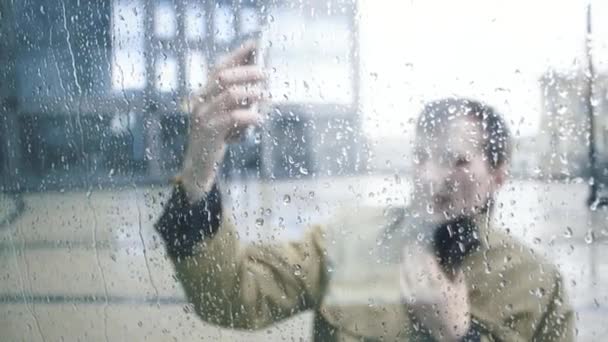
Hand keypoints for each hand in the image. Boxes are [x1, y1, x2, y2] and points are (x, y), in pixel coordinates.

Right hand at [181, 41, 266, 200]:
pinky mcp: (209, 132)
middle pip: (225, 76)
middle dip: (249, 72)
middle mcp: (200, 101)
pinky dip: (250, 116)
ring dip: (253, 93)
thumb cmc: (217, 140)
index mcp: (203, 94)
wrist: (198, 168)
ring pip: (231, 94)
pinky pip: (233, 117)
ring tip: (266, 97)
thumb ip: (238, 101)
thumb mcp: (226, 117)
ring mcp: (203, 116)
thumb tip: (262, 84)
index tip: (256, 43)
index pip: (219, 67)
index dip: (237, 54)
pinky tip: (259, 120)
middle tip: (267, 74)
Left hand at [400, 245, 470, 340]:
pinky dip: (402, 276)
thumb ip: (457, 275)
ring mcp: (416, 297)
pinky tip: (402, 270)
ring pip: (408, 275)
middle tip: (410, 244)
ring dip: (406, 262)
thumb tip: (454, 261)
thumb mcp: (461, 291)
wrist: (449, 332)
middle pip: (415, 267)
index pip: (429, 264)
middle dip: (412, 254)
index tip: (423, 244)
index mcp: (441, 286)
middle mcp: (426, 290)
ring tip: (405, 253)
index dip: (424, 253)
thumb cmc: (458, 310)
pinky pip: (403, 287)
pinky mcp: (411, 303)